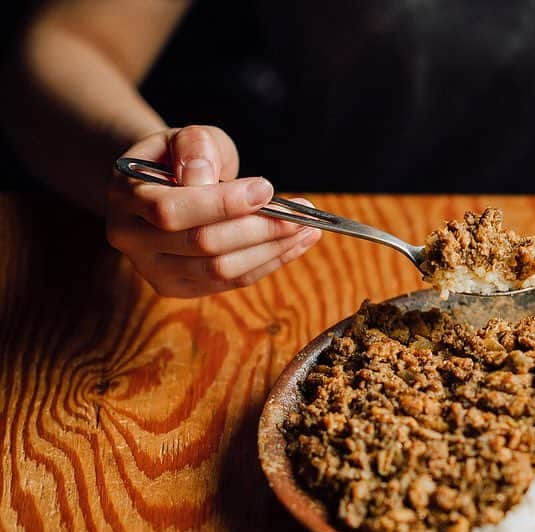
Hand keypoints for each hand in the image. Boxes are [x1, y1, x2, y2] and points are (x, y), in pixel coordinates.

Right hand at [106, 125, 320, 296]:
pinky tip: (297, 243)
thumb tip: (204, 179)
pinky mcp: (181, 288)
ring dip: (272, 250)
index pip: (170, 210)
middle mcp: (130, 239)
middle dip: (258, 229)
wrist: (163, 185)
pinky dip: (271, 262)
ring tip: (307, 228)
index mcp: (122, 196)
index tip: (265, 188)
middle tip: (300, 213)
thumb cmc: (180, 157)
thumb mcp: (186, 136)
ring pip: (221, 270)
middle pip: (202, 244)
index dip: (222, 203)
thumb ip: (196, 147)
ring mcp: (154, 270)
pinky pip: (233, 282)